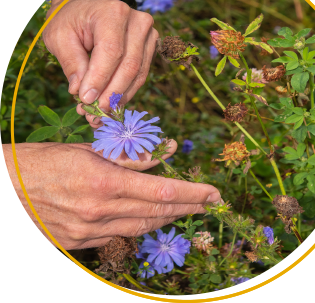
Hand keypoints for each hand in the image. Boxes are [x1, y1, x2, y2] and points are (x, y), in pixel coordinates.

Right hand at [3, 141, 220, 249]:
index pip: (161, 190)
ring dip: (166, 217)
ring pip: (141, 227)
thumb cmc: (44, 160)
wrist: (5, 187)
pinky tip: (146, 216)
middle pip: (157, 212)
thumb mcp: (87, 150)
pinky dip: (137, 224)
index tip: (213, 193)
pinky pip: (118, 236)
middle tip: (208, 202)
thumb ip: (128, 156)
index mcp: (103, 182)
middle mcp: (99, 211)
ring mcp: (88, 232)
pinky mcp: (78, 244)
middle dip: (187, 207)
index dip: (192, 193)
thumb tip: (164, 152)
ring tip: (184, 209)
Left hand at [43, 0, 157, 127]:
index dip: (100, 79)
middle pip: (129, 66)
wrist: (89, 8)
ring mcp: (149, 35)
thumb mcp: (60, 37)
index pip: (112, 52)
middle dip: (111, 94)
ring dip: (119, 98)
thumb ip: (71, 63)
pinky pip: (141, 76)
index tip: (85, 100)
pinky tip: (111, 103)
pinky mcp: (151, 48)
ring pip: (138, 75)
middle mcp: (138, 22)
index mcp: (113, 13)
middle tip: (94, 114)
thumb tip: (81, 94)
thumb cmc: (72, 21)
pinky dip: (125, 93)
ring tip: (100, 113)